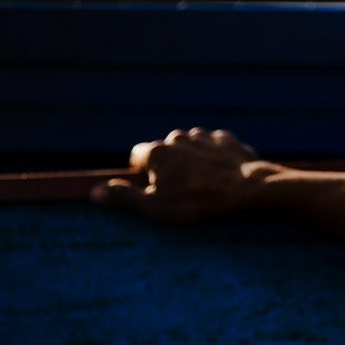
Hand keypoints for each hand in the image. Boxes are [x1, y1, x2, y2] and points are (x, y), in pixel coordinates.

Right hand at [90, 127, 270, 221]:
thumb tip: (96, 192)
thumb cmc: (199, 202)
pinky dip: (216, 158)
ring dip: (193, 161)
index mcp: (156, 151)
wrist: (248, 189)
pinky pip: (215, 146)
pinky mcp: (228, 140)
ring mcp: (204, 136)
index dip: (143, 174)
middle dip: (170, 167)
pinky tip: (224, 175)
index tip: (155, 190)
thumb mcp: (156, 207)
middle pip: (165, 150)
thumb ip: (124, 198)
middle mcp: (177, 137)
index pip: (136, 156)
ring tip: (206, 185)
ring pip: (190, 146)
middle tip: (184, 192)